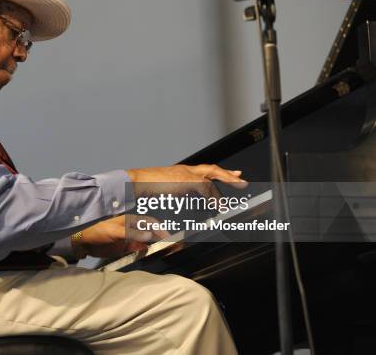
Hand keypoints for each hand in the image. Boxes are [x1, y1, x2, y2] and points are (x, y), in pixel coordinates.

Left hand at [76, 215, 166, 257]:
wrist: (84, 242)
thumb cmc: (98, 232)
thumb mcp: (115, 232)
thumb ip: (132, 233)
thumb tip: (150, 235)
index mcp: (131, 220)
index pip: (150, 223)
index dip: (160, 229)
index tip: (169, 237)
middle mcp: (133, 228)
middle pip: (151, 232)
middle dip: (161, 237)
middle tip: (172, 246)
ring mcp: (130, 238)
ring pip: (147, 241)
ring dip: (155, 245)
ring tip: (165, 251)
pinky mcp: (126, 248)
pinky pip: (139, 250)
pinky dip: (146, 252)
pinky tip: (151, 255)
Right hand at [126, 164, 247, 197]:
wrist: (135, 183)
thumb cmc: (144, 189)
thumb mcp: (164, 193)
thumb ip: (174, 197)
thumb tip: (181, 207)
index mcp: (180, 172)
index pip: (203, 171)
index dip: (218, 174)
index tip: (230, 175)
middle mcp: (184, 170)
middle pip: (211, 169)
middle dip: (227, 175)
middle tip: (241, 180)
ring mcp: (186, 173)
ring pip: (212, 176)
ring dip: (223, 186)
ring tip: (232, 196)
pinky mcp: (186, 179)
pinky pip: (205, 187)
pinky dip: (213, 197)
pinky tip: (217, 205)